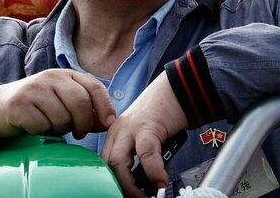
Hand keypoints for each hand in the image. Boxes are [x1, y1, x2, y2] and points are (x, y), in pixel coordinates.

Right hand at [0, 69, 116, 138]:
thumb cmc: (38, 107)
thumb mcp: (63, 103)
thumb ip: (86, 110)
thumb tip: (109, 122)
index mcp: (65, 74)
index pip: (94, 87)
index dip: (105, 107)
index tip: (108, 124)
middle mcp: (50, 77)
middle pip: (80, 102)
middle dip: (83, 124)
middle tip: (78, 133)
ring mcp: (34, 89)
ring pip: (62, 117)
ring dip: (60, 130)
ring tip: (51, 126)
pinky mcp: (19, 104)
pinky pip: (42, 126)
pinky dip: (42, 132)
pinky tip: (35, 128)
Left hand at [101, 72, 186, 197]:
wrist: (175, 91)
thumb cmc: (163, 118)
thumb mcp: (145, 140)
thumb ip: (142, 161)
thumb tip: (147, 188)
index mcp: (114, 137)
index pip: (103, 164)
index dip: (111, 183)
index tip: (123, 194)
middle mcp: (117, 132)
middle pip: (106, 165)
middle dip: (119, 187)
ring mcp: (130, 128)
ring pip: (117, 162)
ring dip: (130, 185)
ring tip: (146, 196)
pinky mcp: (148, 126)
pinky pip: (146, 153)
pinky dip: (153, 171)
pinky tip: (161, 182)